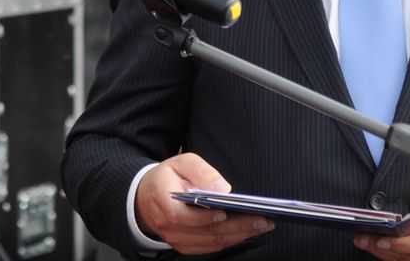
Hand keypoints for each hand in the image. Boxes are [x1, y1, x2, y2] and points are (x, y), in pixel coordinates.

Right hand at [135, 153, 274, 255]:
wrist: (147, 196)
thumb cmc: (166, 177)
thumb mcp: (181, 162)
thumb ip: (201, 172)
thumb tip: (223, 189)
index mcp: (163, 201)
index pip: (181, 215)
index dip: (204, 217)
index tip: (225, 212)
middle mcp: (167, 225)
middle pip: (204, 232)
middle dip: (237, 227)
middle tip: (262, 220)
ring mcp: (176, 238)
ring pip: (211, 242)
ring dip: (239, 235)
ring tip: (261, 225)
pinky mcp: (185, 245)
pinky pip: (210, 247)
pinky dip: (230, 241)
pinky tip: (246, 232)